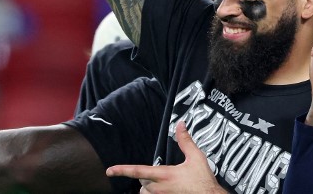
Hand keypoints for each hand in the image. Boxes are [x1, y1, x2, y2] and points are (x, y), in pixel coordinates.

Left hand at [106, 121, 223, 193]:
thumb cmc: (203, 180)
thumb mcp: (196, 157)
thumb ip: (185, 141)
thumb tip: (180, 124)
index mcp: (165, 175)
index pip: (138, 171)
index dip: (122, 170)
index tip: (109, 171)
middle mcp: (159, 188)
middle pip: (141, 182)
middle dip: (145, 178)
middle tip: (157, 174)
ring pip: (145, 193)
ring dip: (148, 189)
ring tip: (160, 185)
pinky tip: (165, 191)